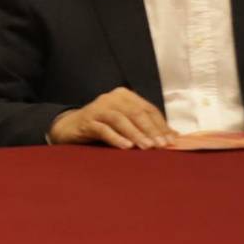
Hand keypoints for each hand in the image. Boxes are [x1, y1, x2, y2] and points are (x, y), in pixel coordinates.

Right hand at [48, 87, 175, 149]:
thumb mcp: (125, 123)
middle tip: (161, 145)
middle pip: (136, 113)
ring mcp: (98, 108)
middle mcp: (112, 98)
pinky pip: (103, 129)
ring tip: (147, 147)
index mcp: (124, 95)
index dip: (161, 125)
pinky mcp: (87, 120)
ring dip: (136, 134)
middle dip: (151, 130)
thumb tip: (173, 136)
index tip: (171, 141)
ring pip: (120, 120)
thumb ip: (146, 126)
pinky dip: (116, 138)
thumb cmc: (103, 126)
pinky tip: (126, 147)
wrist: (70, 127)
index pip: (148, 109)